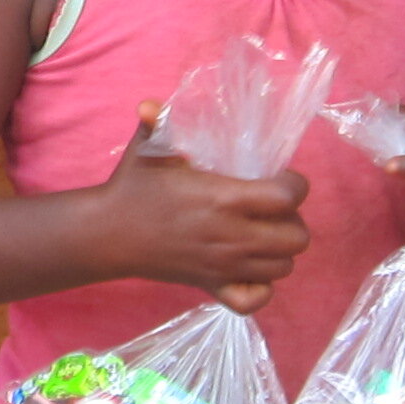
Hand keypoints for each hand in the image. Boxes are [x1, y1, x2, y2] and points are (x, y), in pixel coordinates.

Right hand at [93, 102, 310, 310]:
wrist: (108, 235)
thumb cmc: (132, 188)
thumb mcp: (147, 149)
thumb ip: (158, 120)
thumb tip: (151, 103)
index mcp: (223, 199)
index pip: (289, 197)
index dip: (295, 185)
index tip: (280, 177)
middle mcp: (231, 237)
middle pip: (297, 238)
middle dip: (292, 219)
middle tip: (271, 208)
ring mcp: (224, 268)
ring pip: (283, 268)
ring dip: (279, 249)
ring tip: (261, 232)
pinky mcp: (212, 288)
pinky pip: (255, 300)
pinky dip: (261, 286)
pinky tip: (250, 267)